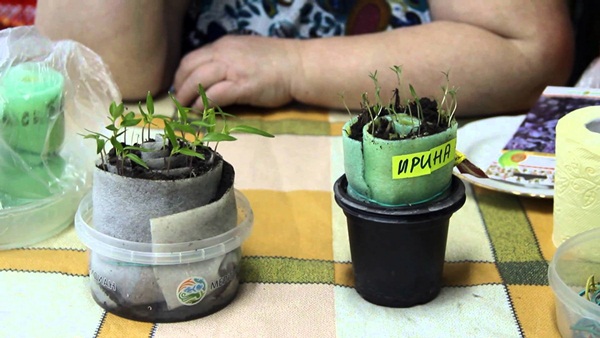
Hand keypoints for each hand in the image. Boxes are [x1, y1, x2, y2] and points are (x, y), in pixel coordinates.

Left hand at [173, 35, 297, 108]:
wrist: (298, 66)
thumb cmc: (277, 62)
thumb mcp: (246, 53)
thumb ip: (228, 61)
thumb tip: (212, 78)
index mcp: (224, 45)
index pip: (192, 58)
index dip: (181, 75)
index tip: (180, 88)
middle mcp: (224, 54)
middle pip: (190, 69)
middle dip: (180, 87)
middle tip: (178, 103)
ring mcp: (233, 69)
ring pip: (198, 81)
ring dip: (188, 98)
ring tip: (185, 110)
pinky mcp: (242, 86)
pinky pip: (214, 95)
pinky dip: (203, 105)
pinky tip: (201, 112)